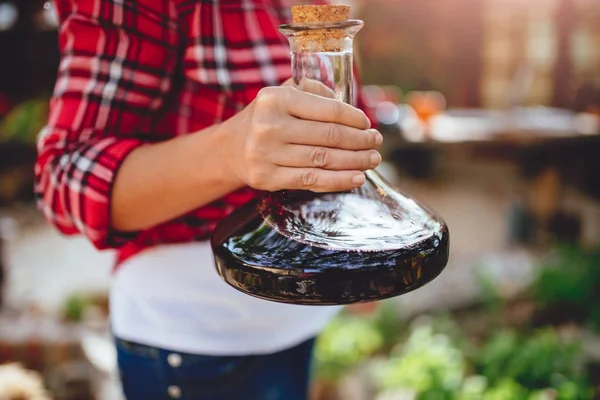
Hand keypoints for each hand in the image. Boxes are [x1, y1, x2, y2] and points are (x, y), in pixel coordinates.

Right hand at [220, 84, 381, 192]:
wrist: (230, 149)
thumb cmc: (266, 119)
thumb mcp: (282, 94)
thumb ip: (312, 90)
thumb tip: (344, 102)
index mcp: (276, 98)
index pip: (328, 110)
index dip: (355, 118)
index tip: (368, 123)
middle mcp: (269, 126)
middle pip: (329, 136)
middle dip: (360, 140)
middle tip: (376, 142)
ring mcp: (266, 154)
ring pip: (324, 160)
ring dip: (355, 161)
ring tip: (372, 159)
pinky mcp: (267, 178)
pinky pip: (311, 180)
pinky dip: (338, 180)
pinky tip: (356, 178)